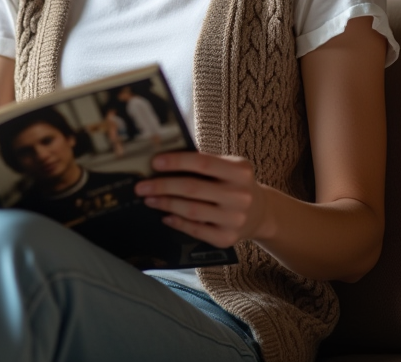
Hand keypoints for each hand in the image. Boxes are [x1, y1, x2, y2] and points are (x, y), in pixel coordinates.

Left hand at [134, 152, 269, 247]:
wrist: (260, 212)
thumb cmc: (233, 184)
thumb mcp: (229, 167)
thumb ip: (204, 163)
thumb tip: (163, 161)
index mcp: (240, 171)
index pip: (203, 163)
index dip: (177, 162)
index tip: (154, 162)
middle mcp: (240, 195)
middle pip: (193, 188)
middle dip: (163, 186)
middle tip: (141, 186)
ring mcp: (235, 219)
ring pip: (192, 210)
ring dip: (165, 204)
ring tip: (149, 199)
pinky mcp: (227, 238)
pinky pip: (196, 230)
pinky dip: (178, 222)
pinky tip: (165, 216)